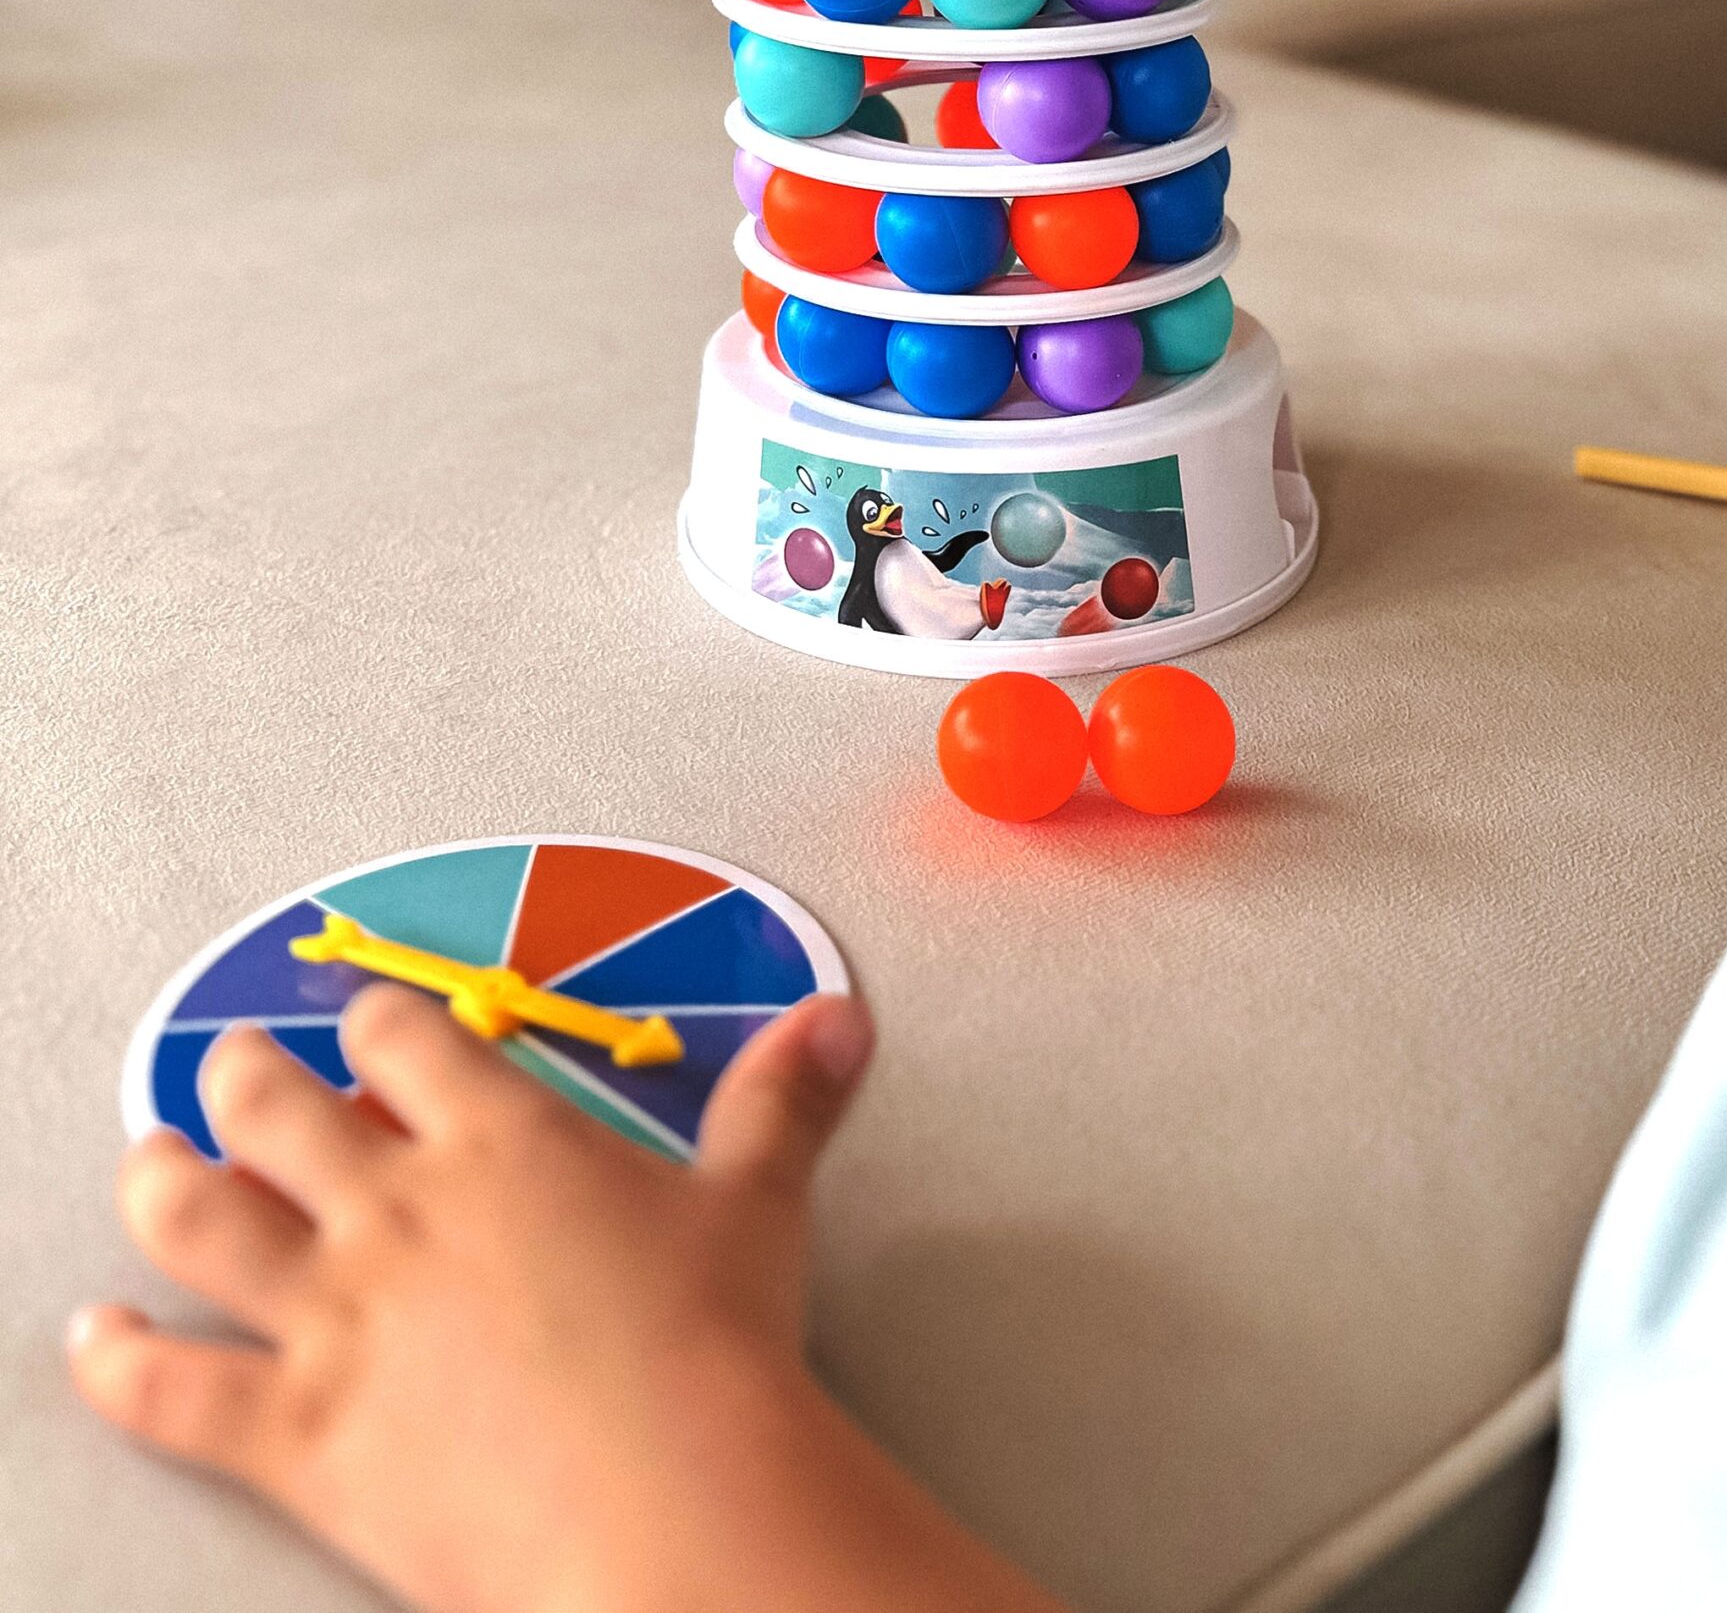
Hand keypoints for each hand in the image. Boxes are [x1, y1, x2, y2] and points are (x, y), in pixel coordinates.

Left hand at [70, 985, 1057, 1612]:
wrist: (660, 1499)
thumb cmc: (712, 1346)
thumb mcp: (755, 1204)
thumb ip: (783, 1101)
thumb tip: (838, 1021)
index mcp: (502, 1138)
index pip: (407, 1038)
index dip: (380, 1020)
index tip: (373, 1019)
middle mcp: (397, 1206)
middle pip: (277, 1109)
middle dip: (244, 1079)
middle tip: (231, 1067)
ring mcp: (333, 1316)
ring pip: (200, 1223)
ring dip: (160, 1184)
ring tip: (145, 1163)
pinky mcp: (292, 1430)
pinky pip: (170, 1389)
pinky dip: (119, 1362)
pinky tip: (96, 1339)